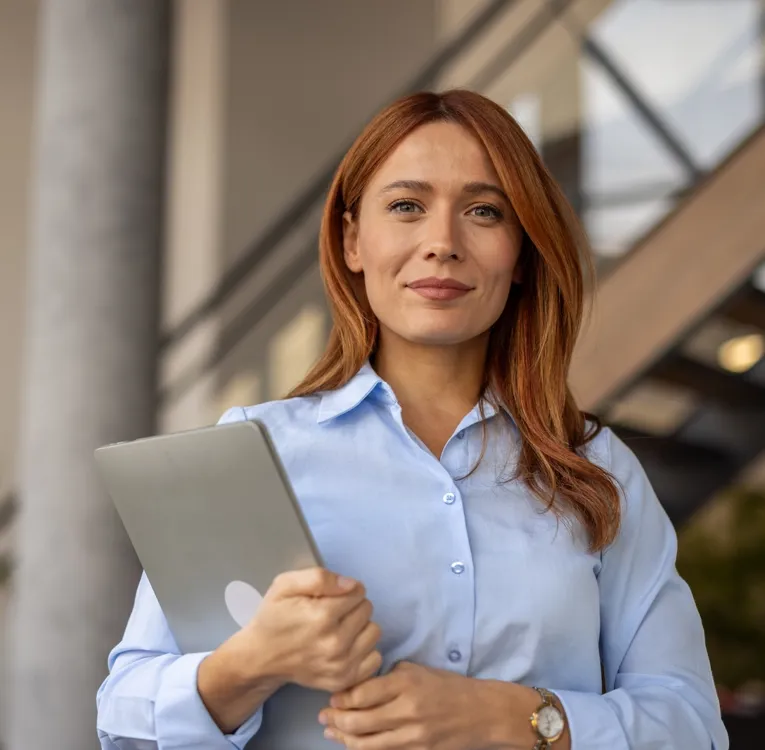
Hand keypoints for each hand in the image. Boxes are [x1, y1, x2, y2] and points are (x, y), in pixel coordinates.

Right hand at [239, 567, 382, 691]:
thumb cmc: (274, 617)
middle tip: (334, 613)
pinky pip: (374, 658)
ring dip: (361, 627)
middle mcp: (335, 642)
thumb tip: (350, 585)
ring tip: (340, 629)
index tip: (332, 597)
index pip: (358, 591)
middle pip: (367, 610)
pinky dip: (364, 650)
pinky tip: (347, 647)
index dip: (345, 590)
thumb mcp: (285, 585)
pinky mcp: (343, 680)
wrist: (261, 657)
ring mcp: (341, 665)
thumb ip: (319, 577)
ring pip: (374, 632)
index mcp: (322, 616)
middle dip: (353, 606)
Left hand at [317, 661, 506, 749]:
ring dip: (344, 738)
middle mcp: (407, 710)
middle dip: (335, 720)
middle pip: (359, 721)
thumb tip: (359, 684)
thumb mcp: (418, 670)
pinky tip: (353, 744)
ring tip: (332, 732)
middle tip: (323, 716)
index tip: (332, 697)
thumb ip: (389, 677)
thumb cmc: (448, 686)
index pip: (362, 693)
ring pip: (367, 744)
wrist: (481, 712)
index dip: (341, 697)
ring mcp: (413, 736)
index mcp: (406, 684)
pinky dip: (364, 749)